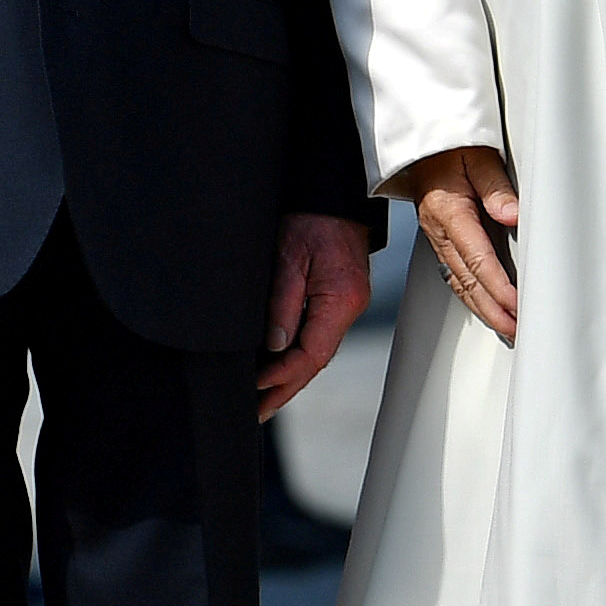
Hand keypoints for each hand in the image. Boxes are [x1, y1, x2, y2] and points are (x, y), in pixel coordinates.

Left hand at [257, 212, 376, 421]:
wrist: (332, 193)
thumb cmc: (311, 218)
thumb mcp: (290, 258)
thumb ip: (282, 303)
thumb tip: (274, 346)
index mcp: (341, 301)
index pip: (312, 354)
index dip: (283, 376)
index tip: (257, 388)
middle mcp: (348, 307)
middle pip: (316, 361)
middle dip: (286, 388)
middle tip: (258, 412)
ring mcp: (345, 304)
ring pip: (316, 352)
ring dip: (291, 377)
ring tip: (264, 400)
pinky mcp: (337, 298)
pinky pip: (317, 336)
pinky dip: (297, 356)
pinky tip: (280, 367)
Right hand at [404, 146, 520, 344]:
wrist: (419, 138)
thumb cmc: (450, 144)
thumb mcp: (478, 155)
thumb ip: (496, 186)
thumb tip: (512, 215)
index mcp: (449, 211)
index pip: (477, 258)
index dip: (497, 286)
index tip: (516, 304)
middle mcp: (439, 229)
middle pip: (466, 279)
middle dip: (491, 309)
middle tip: (516, 329)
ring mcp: (436, 236)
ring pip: (458, 281)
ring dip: (481, 308)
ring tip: (505, 325)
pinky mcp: (438, 236)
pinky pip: (452, 273)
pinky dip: (469, 294)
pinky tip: (483, 305)